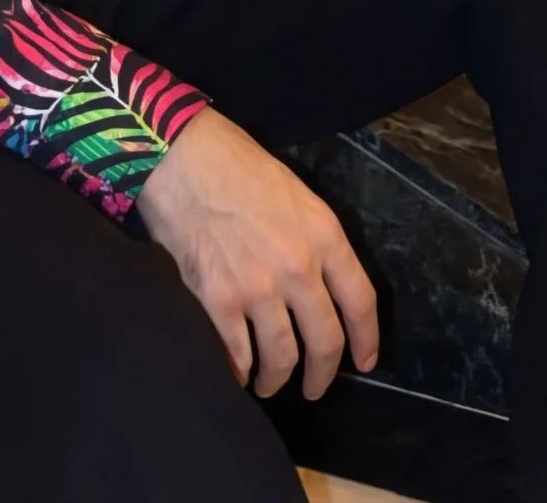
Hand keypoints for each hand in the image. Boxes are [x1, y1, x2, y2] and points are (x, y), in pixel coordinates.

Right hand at [135, 107, 379, 399]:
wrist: (180, 157)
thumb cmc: (236, 164)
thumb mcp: (295, 193)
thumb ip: (313, 239)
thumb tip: (318, 284)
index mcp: (323, 234)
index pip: (360, 301)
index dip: (366, 339)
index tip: (364, 361)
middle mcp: (298, 267)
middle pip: (325, 340)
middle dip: (323, 375)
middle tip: (316, 389)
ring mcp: (257, 287)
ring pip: (282, 356)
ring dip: (277, 380)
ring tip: (269, 384)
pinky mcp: (218, 300)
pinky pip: (237, 355)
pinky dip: (239, 372)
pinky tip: (237, 373)